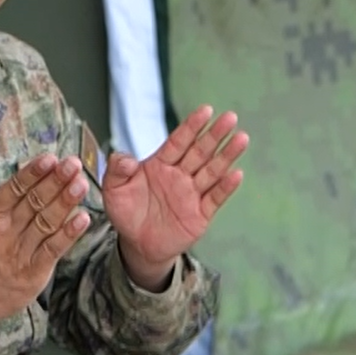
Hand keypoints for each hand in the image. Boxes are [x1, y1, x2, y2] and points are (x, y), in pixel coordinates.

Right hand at [0, 155, 89, 354]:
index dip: (35, 172)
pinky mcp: (32, 272)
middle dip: (56, 180)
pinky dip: (69, 233)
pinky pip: (53, 249)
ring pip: (46, 222)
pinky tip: (83, 219)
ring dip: (66, 201)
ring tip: (82, 184)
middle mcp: (4, 231)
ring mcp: (19, 252)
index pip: (16, 188)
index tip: (52, 158)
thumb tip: (19, 178)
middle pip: (35, 201)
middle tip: (74, 164)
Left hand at [102, 106, 247, 289]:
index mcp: (160, 164)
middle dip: (215, 135)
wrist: (137, 244)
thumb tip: (124, 158)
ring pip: (212, 171)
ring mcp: (192, 194)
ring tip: (241, 139)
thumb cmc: (126, 213)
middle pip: (200, 151)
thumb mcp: (113, 190)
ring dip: (227, 156)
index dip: (192, 126)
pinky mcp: (200, 214)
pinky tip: (236, 174)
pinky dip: (225, 187)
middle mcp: (180, 175)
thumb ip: (116, 170)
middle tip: (230, 118)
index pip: (179, 141)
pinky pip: (214, 198)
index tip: (206, 110)